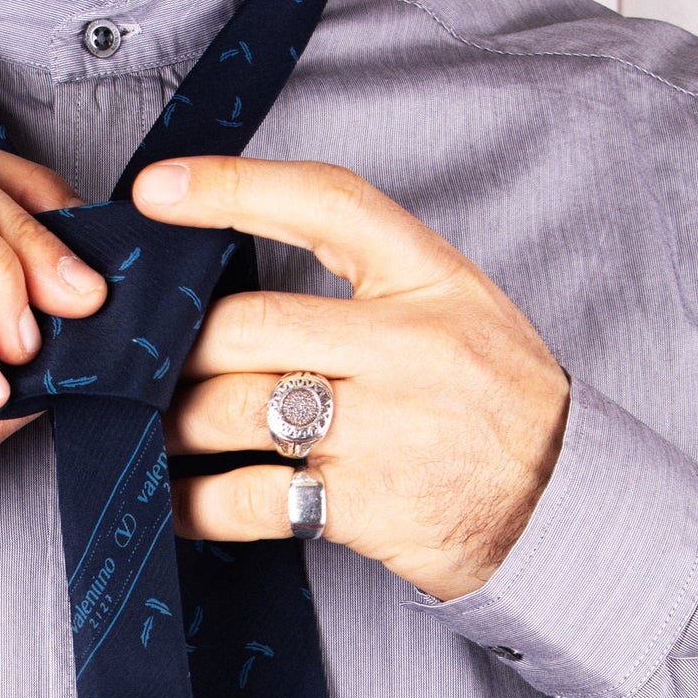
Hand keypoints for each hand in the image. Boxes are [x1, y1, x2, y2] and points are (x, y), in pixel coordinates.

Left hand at [131, 157, 570, 600]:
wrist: (563, 511)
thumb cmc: (500, 409)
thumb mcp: (462, 314)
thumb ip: (370, 292)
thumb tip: (242, 288)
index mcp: (432, 280)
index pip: (323, 202)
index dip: (231, 187)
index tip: (155, 189)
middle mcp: (406, 346)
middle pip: (245, 324)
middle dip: (173, 348)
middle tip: (134, 361)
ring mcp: (383, 427)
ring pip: (232, 410)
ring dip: (171, 424)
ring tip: (147, 428)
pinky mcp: (362, 503)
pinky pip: (245, 497)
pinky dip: (191, 503)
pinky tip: (170, 502)